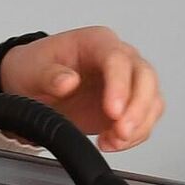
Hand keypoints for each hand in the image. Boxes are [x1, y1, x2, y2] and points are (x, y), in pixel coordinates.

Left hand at [0, 26, 163, 152]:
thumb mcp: (32, 70)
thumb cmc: (35, 70)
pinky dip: (135, 135)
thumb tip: (68, 81)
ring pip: (152, 99)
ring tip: (114, 141)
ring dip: (139, 125)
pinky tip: (113, 142)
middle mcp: (118, 58)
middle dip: (138, 108)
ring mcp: (126, 82)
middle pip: (145, 77)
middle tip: (121, 131)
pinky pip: (145, 119)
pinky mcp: (128, 105)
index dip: (120, 85)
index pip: (118, 58)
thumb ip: (49, 76)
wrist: (33, 88)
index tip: (112, 111)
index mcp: (96, 42)